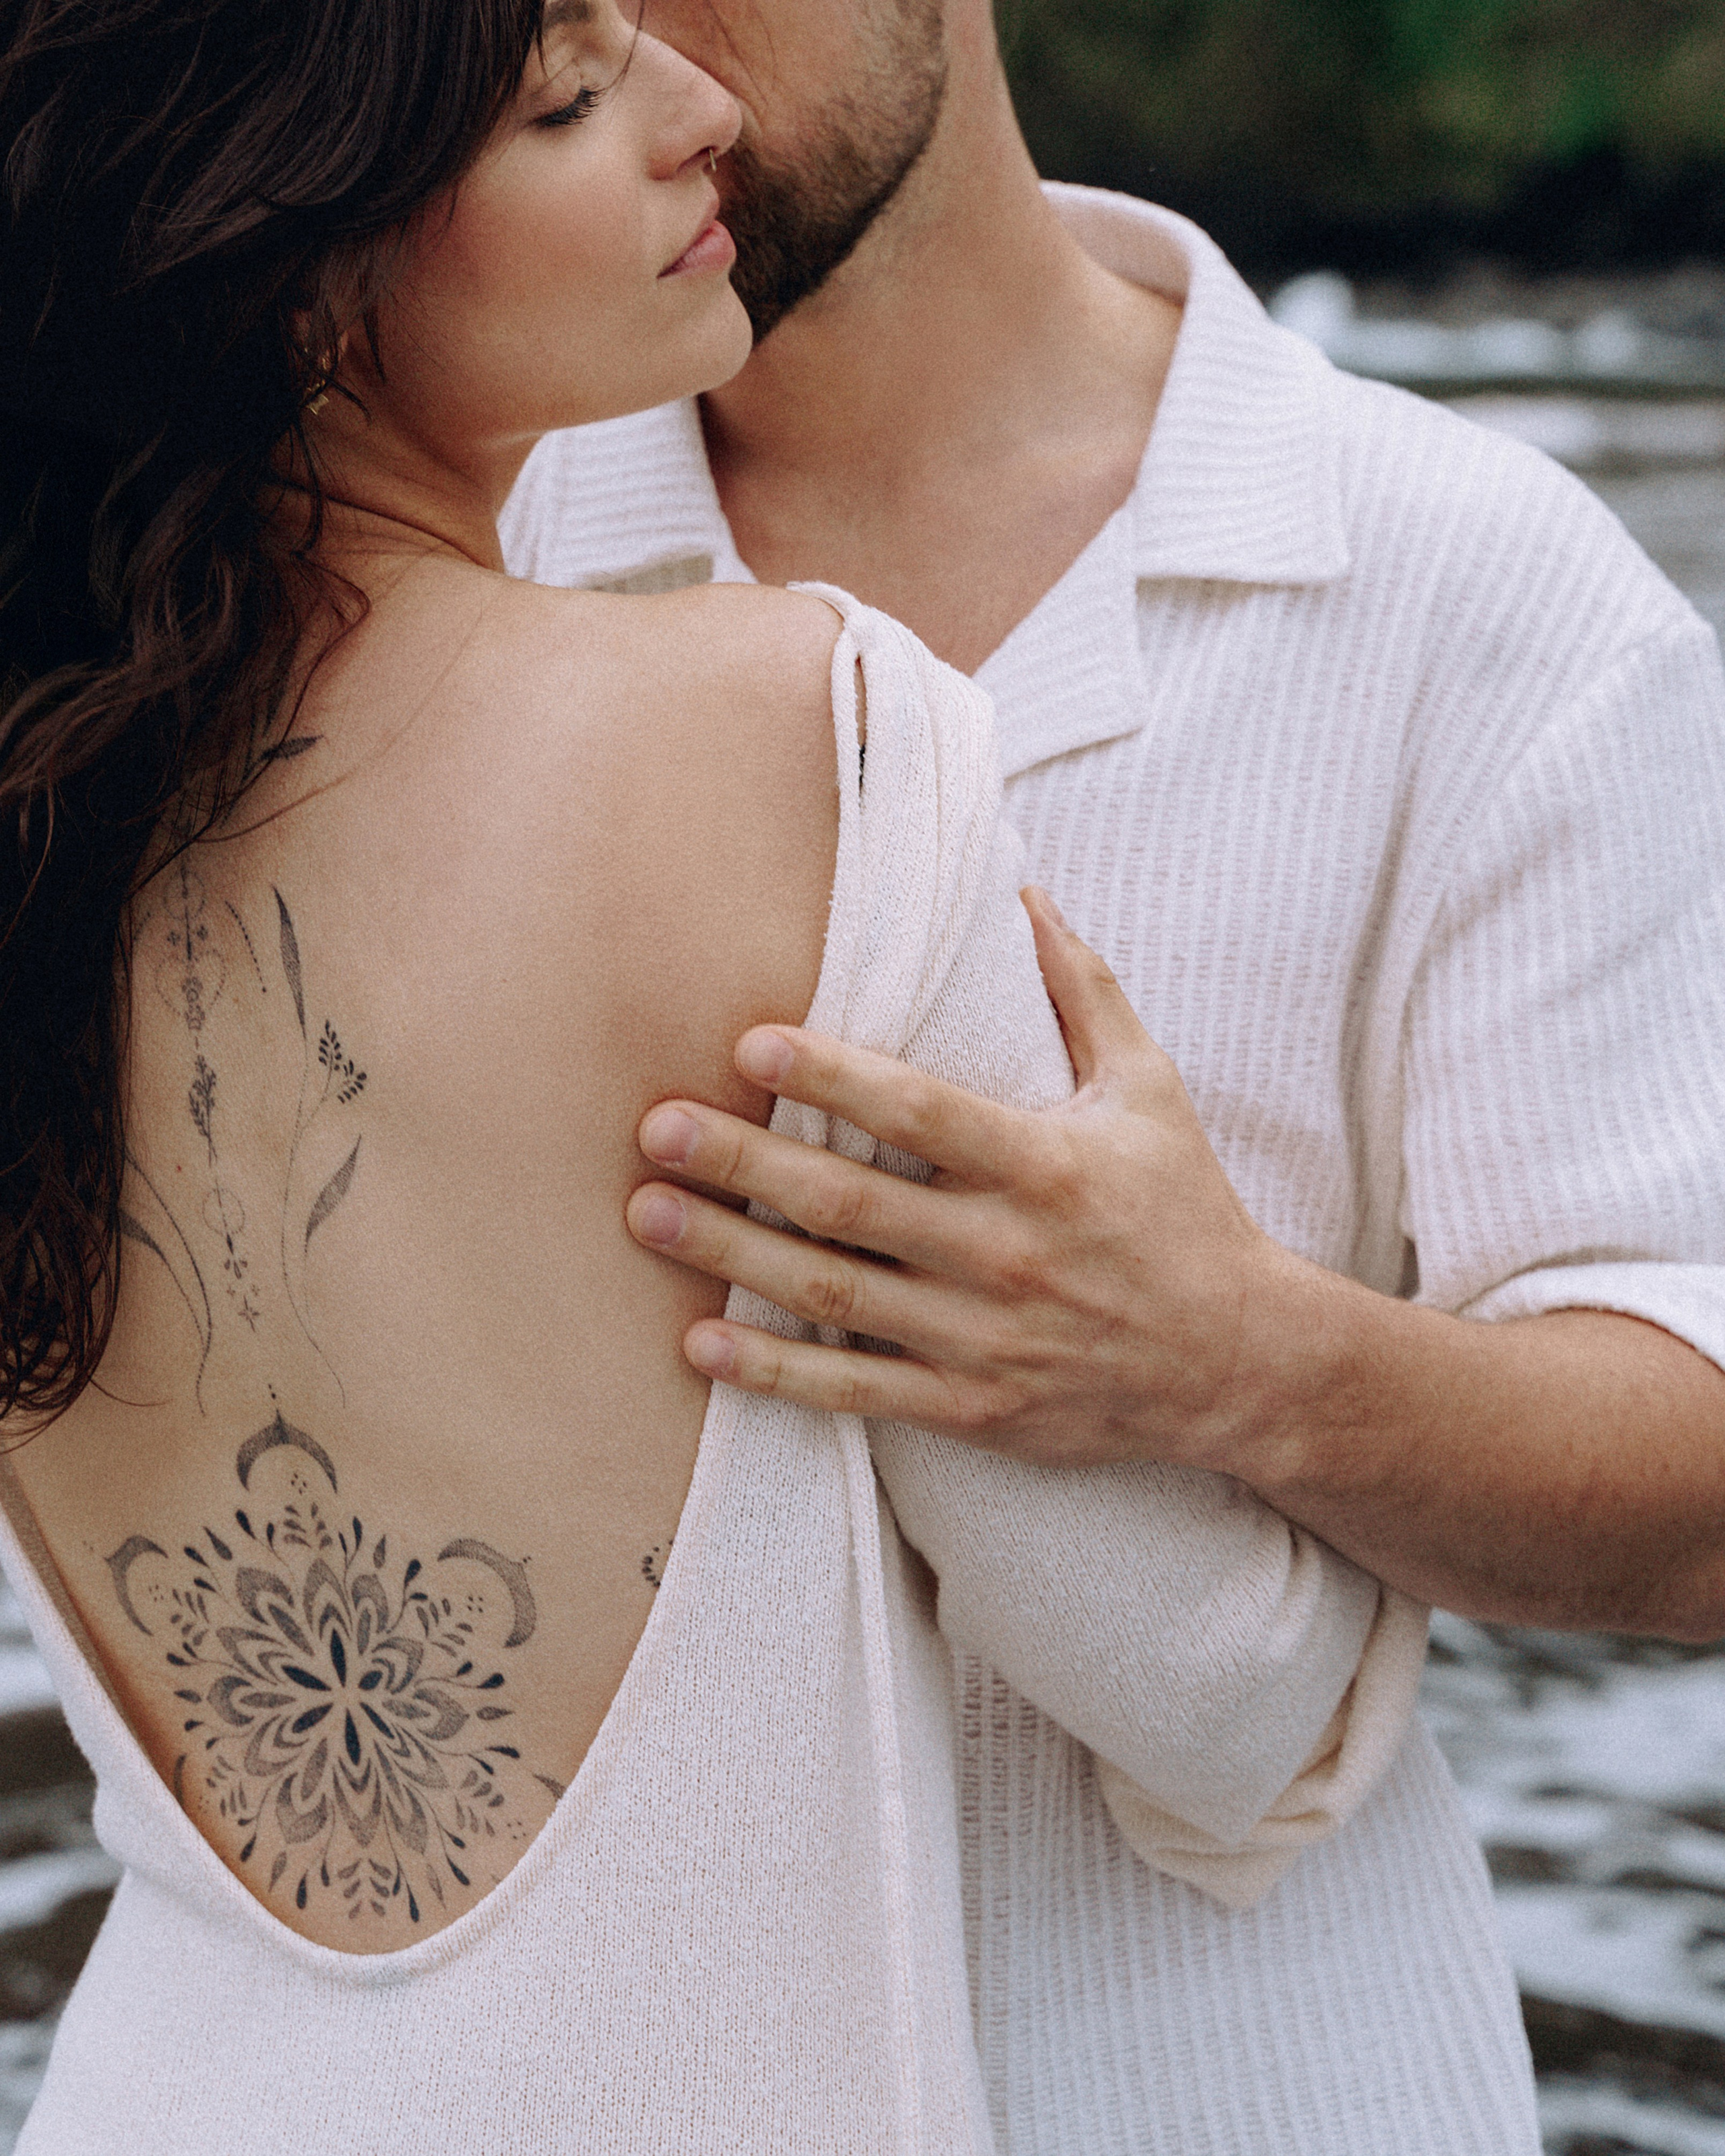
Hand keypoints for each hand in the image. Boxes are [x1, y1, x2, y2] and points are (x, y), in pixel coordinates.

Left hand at [625, 888, 1298, 1468]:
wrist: (1239, 1364)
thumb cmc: (1185, 1210)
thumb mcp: (1149, 1089)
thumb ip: (1083, 991)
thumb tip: (1025, 895)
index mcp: (1048, 1165)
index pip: (923, 1112)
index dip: (834, 1078)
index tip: (748, 1045)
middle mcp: (1009, 1253)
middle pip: (853, 1203)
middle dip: (746, 1164)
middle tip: (657, 1128)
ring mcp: (986, 1338)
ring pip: (836, 1294)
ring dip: (732, 1255)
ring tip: (645, 1214)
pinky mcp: (974, 1407)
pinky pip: (858, 1390)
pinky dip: (777, 1373)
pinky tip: (699, 1344)